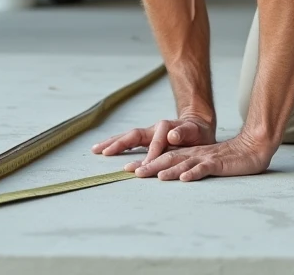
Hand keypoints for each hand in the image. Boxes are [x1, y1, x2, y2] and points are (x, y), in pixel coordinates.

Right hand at [91, 116, 215, 161]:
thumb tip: (171, 135)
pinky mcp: (146, 139)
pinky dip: (117, 144)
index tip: (143, 168)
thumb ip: (184, 132)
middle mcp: (153, 130)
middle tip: (102, 151)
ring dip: (112, 143)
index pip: (154, 143)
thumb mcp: (195, 131)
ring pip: (127, 137)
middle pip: (132, 135)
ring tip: (96, 149)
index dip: (149, 155)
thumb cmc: (197, 131)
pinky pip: (129, 142)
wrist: (197, 126)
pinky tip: (106, 150)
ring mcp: (148, 134)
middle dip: (118, 143)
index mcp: (164, 128)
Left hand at [127, 133, 274, 181]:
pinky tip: (184, 178)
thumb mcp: (205, 163)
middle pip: (168, 158)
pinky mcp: (218, 163)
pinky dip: (194, 173)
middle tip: (132, 172)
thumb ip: (190, 167)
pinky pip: (204, 168)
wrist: (253, 147)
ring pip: (183, 162)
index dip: (147, 162)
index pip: (164, 156)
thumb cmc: (229, 158)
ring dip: (168, 169)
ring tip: (154, 176)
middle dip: (149, 165)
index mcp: (190, 154)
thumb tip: (173, 177)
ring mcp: (206, 158)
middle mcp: (194, 154)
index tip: (129, 169)